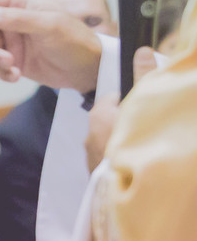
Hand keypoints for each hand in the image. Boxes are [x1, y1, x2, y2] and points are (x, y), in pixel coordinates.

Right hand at [0, 0, 102, 90]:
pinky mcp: (14, 59)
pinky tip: (14, 76)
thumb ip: (17, 19)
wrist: (89, 70)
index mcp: (20, 3)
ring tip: (9, 67)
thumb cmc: (75, 40)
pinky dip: (0, 71)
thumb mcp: (48, 26)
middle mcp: (12, 19)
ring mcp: (12, 40)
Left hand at [85, 46, 157, 171]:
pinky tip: (138, 165)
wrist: (128, 189)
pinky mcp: (96, 176)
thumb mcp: (142, 104)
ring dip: (125, 143)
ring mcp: (91, 156)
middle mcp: (90, 134)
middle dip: (128, 121)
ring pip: (111, 141)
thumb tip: (141, 50)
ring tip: (146, 149)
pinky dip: (121, 160)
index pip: (114, 97)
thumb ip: (144, 77)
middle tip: (150, 127)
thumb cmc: (136, 140)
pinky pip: (110, 161)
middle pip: (112, 119)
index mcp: (99, 114)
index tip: (148, 105)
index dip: (132, 98)